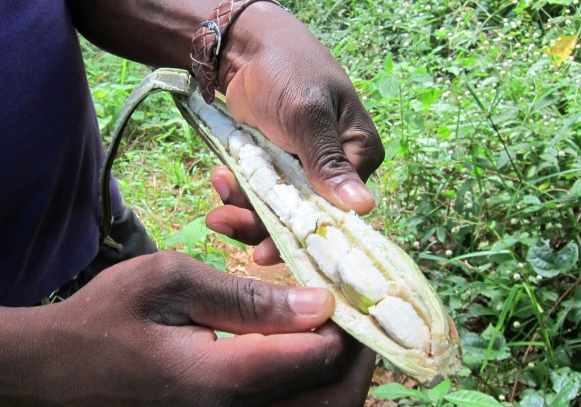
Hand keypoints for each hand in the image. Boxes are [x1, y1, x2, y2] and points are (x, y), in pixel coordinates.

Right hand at [9, 252, 373, 405]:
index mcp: (222, 379)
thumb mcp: (169, 283)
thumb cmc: (107, 318)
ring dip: (338, 375)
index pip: (318, 358)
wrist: (59, 369)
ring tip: (336, 332)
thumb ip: (246, 297)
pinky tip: (300, 353)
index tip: (345, 290)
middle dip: (356, 358)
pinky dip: (311, 388)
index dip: (346, 323)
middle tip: (355, 317)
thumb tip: (317, 304)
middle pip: (333, 401)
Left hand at [219, 3, 383, 215]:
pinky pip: (257, 194)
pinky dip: (236, 194)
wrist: (248, 49)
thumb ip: (329, 162)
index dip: (308, 233)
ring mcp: (301, 172)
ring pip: (277, 211)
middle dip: (264, 226)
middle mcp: (334, 170)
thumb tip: (364, 208)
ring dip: (244, 213)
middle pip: (305, 217)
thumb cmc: (288, 71)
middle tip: (225, 225)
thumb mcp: (308, 114)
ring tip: (215, 213)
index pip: (342, 210)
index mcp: (358, 156)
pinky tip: (219, 180)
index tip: (272, 248)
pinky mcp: (273, 169)